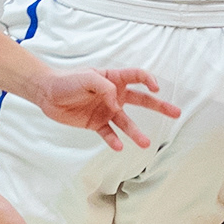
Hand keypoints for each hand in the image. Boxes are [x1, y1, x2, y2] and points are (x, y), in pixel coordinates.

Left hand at [33, 65, 181, 152]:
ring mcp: (106, 110)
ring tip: (146, 143)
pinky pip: (109, 133)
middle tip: (176, 113)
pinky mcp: (96, 123)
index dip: (149, 80)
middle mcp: (114, 95)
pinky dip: (114, 140)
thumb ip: (104, 86)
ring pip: (127, 122)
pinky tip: (119, 146)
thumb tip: (116, 103)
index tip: (156, 89)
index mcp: (113, 78)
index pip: (137, 77)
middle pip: (141, 100)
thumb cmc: (67, 80)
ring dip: (136, 132)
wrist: (48, 94)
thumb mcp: (87, 77)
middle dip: (159, 106)